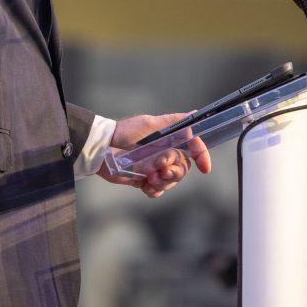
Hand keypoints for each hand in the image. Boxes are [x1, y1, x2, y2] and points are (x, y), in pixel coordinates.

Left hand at [97, 113, 212, 197]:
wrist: (102, 150)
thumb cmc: (124, 132)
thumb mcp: (150, 123)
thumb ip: (173, 121)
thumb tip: (194, 115)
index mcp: (169, 139)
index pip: (192, 148)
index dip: (201, 156)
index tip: (205, 168)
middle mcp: (165, 154)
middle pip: (183, 168)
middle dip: (175, 172)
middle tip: (161, 170)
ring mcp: (155, 168)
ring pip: (171, 182)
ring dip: (163, 182)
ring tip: (149, 177)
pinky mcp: (144, 180)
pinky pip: (157, 191)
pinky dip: (154, 190)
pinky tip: (144, 184)